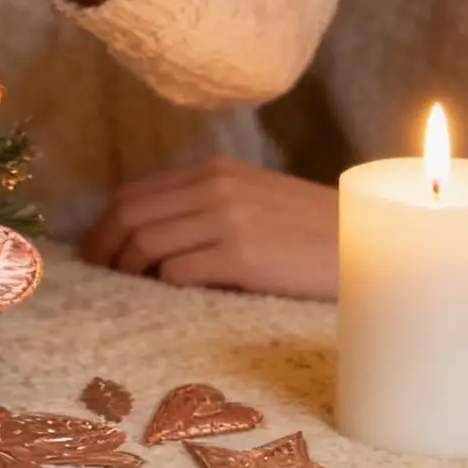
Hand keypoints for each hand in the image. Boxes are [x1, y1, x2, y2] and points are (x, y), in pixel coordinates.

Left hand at [80, 156, 337, 298]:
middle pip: (130, 216)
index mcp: (214, 171)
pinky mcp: (242, 256)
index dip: (104, 225)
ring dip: (127, 270)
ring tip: (126, 289)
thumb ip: (205, 203)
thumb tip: (148, 231)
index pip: (134, 193)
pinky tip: (166, 296)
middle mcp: (215, 188)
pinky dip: (162, 286)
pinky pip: (177, 272)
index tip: (94, 251)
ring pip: (146, 244)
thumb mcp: (254, 198)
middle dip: (102, 248)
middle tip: (97, 275)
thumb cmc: (312, 230)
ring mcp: (228, 220)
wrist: (372, 246)